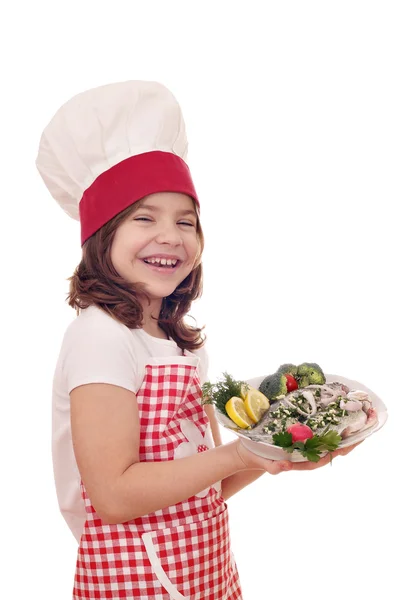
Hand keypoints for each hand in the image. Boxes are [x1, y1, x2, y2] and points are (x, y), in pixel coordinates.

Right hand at [234, 438, 361, 473]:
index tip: (342, 448)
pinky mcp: (299, 437)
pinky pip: (316, 434)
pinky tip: (335, 419)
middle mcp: (304, 454)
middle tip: (358, 435)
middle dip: (343, 445)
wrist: (252, 451)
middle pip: (327, 451)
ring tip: (354, 426)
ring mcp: (303, 446)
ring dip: (339, 436)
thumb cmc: (259, 456)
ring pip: (324, 443)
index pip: (319, 460)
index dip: (331, 454)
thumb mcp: (265, 463)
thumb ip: (274, 467)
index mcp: (299, 461)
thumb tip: (284, 467)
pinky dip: (326, 428)